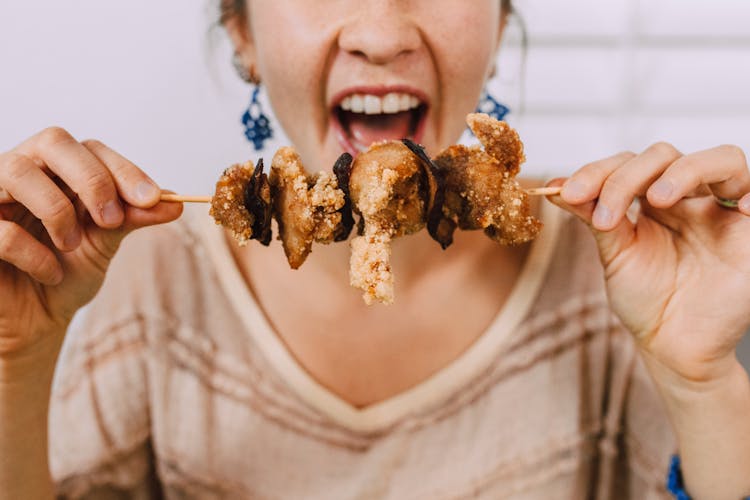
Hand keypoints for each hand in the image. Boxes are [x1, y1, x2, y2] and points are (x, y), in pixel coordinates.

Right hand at [0, 127, 181, 360]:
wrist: (36, 320)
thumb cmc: (66, 274)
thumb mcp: (104, 243)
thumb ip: (131, 218)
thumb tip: (174, 202)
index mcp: (58, 171)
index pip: (91, 149)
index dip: (123, 170)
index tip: (153, 199)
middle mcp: (24, 172)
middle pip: (54, 142)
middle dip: (92, 178)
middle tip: (112, 219)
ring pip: (17, 171)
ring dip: (57, 211)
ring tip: (72, 246)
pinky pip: (1, 230)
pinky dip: (33, 254)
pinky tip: (49, 273)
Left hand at [548, 142, 749, 383]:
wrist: (673, 346)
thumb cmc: (645, 301)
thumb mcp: (614, 254)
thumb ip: (592, 215)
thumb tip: (554, 185)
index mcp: (650, 200)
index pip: (628, 163)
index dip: (598, 171)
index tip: (568, 193)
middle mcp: (687, 197)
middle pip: (664, 156)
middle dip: (626, 176)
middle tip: (605, 213)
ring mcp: (721, 210)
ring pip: (719, 159)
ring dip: (683, 172)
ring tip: (657, 199)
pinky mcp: (749, 231)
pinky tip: (737, 207)